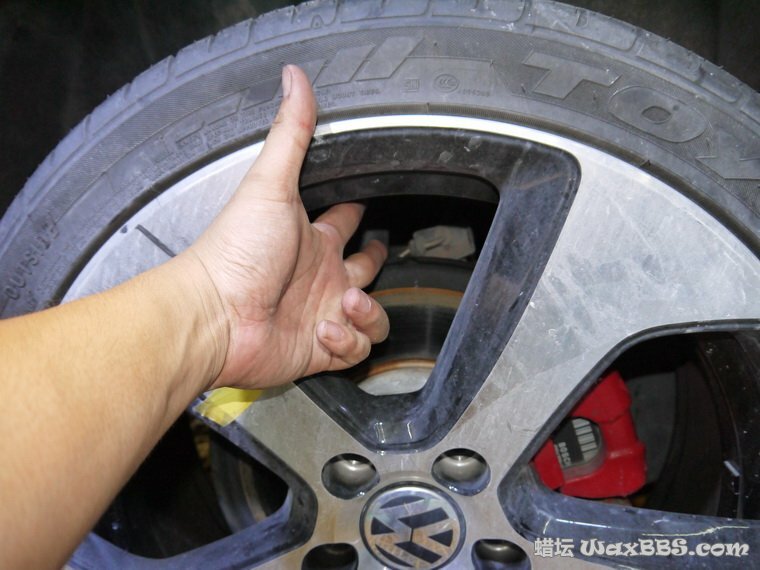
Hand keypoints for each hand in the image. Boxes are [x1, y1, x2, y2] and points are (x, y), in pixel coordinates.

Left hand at [186, 65, 388, 389]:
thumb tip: (295, 79)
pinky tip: (325, 329)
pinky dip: (348, 341)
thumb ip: (291, 135)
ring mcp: (320, 313)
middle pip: (364, 269)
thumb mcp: (270, 185)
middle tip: (376, 255)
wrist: (214, 316)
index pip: (345, 221)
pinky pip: (355, 348)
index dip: (359, 212)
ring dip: (369, 310)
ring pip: (369, 314)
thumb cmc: (235, 251)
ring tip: (348, 300)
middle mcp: (318, 276)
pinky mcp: (319, 349)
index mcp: (310, 239)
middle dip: (376, 262)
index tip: (368, 201)